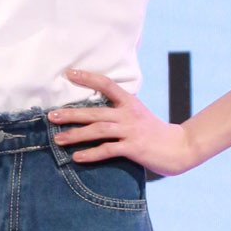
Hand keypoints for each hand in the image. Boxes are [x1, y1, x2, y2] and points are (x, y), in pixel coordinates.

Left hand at [49, 68, 197, 177]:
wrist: (178, 147)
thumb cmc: (154, 132)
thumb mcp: (138, 114)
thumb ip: (119, 110)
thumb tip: (94, 111)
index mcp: (130, 102)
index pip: (107, 84)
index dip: (88, 78)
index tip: (69, 73)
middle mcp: (129, 114)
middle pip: (95, 112)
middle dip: (71, 114)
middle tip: (52, 117)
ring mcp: (131, 131)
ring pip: (98, 130)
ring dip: (76, 135)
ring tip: (58, 140)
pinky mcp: (134, 148)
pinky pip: (108, 150)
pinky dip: (91, 154)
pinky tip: (77, 157)